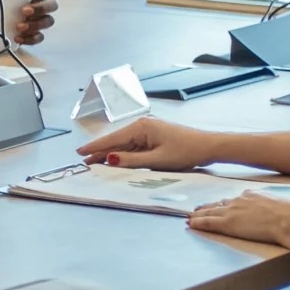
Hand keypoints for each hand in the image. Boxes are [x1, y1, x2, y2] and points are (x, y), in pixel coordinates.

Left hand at [11, 0, 56, 45]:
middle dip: (41, 8)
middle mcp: (38, 4)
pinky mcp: (33, 34)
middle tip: (24, 11)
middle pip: (52, 4)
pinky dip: (30, 38)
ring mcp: (38, 20)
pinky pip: (39, 37)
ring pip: (49, 21)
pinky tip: (18, 38)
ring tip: (19, 27)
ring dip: (36, 24)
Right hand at [78, 116, 216, 170]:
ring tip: (97, 163)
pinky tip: (118, 160)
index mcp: (141, 127)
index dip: (95, 147)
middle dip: (101, 152)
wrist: (210, 146)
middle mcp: (142, 126)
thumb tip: (110, 158)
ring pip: (125, 145)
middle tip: (85, 162)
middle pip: (116, 141)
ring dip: (113, 154)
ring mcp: (148, 131)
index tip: (80, 152)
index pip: (112, 139)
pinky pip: (135, 146)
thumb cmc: (187, 151)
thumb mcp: (158, 159)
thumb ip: (132, 160)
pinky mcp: (154, 137)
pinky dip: (125, 154)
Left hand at [186, 192, 289, 248]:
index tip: (217, 206)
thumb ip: (274, 208)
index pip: (233, 200)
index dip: (223, 204)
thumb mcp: (281, 206)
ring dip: (198, 215)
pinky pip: (208, 222)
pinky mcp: (228, 223)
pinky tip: (190, 224)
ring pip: (209, 212)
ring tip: (189, 217)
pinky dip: (198, 223)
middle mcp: (239, 201)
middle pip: (218, 204)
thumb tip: (283, 215)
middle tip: (195, 210)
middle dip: (206, 208)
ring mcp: (232, 211)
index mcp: (252, 196)